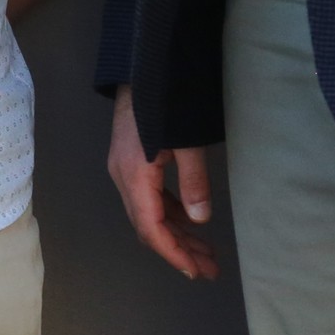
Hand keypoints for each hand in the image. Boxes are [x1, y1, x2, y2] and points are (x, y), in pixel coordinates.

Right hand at [106, 85, 220, 280]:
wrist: (140, 63)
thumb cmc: (164, 99)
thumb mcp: (187, 140)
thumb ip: (194, 180)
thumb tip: (200, 219)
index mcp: (134, 175)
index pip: (150, 228)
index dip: (173, 253)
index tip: (195, 271)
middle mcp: (123, 177)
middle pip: (148, 225)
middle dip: (179, 249)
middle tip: (210, 268)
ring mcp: (125, 169)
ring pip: (149, 213)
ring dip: (176, 233)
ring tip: (206, 251)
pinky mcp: (132, 161)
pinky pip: (149, 198)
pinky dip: (169, 213)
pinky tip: (189, 220)